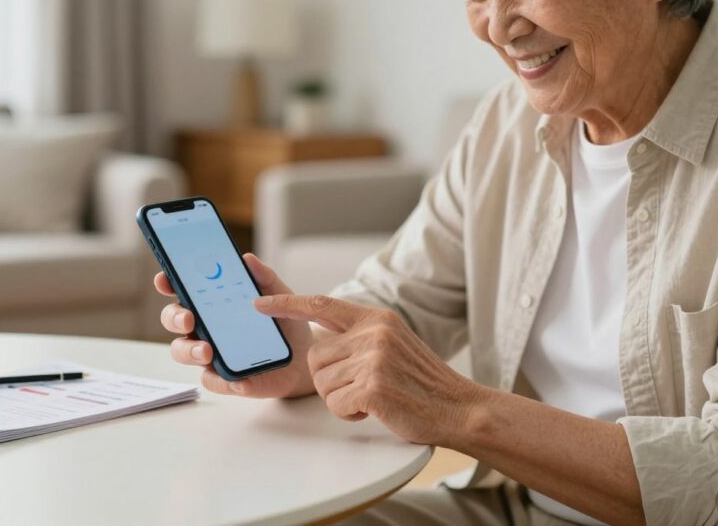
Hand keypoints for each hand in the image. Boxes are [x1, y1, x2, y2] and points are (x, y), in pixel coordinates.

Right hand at [153, 253, 316, 398]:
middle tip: (188, 319)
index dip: (168, 282)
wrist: (301, 357)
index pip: (181, 289)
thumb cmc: (282, 322)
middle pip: (174, 319)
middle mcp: (204, 326)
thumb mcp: (278, 296)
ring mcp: (210, 353)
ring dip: (190, 351)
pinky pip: (212, 380)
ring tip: (207, 352)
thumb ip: (264, 278)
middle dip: (175, 318)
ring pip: (182, 351)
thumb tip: (247, 259)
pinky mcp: (223, 377)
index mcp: (211, 301)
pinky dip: (222, 380)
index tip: (165, 279)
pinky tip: (237, 379)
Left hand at [253, 294, 483, 446]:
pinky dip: (349, 413)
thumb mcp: (393, 343)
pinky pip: (335, 404)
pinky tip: (376, 409)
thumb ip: (360, 336)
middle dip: (329, 380)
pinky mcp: (373, 386)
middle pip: (315, 357)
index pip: (321, 305)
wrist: (459, 407)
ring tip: (374, 397)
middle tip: (362, 387)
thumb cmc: (422, 383)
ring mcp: (373, 358)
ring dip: (341, 399)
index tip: (258, 303)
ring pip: (322, 383)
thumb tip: (320, 340)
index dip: (286, 305)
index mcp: (375, 318)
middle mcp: (373, 332)